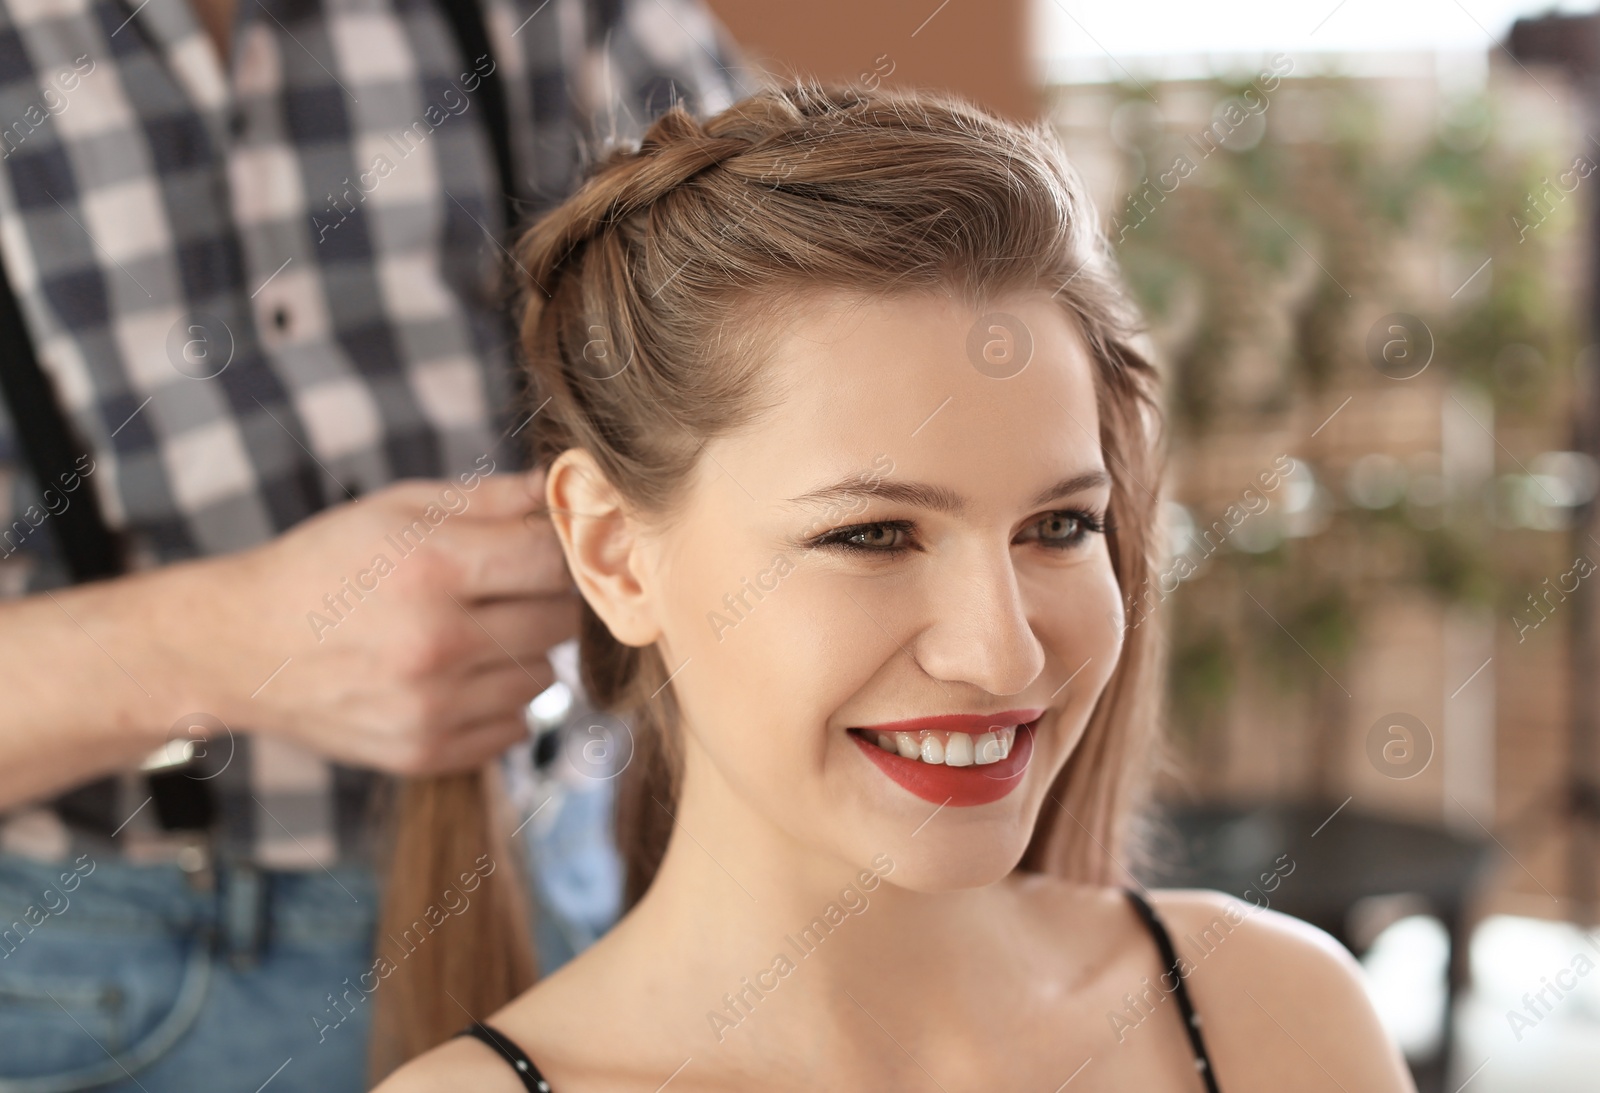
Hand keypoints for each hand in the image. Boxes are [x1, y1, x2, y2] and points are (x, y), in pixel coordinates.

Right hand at [186, 468, 579, 774]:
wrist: (242, 647)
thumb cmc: (327, 564)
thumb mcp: (398, 509)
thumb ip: (490, 499)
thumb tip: (565, 485)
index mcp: (429, 568)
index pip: (551, 560)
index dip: (558, 548)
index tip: (542, 547)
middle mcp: (435, 643)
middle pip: (559, 621)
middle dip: (547, 598)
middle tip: (510, 588)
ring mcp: (430, 707)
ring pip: (544, 679)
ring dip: (523, 653)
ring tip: (473, 633)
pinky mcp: (425, 753)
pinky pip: (516, 729)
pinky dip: (500, 703)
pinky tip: (457, 676)